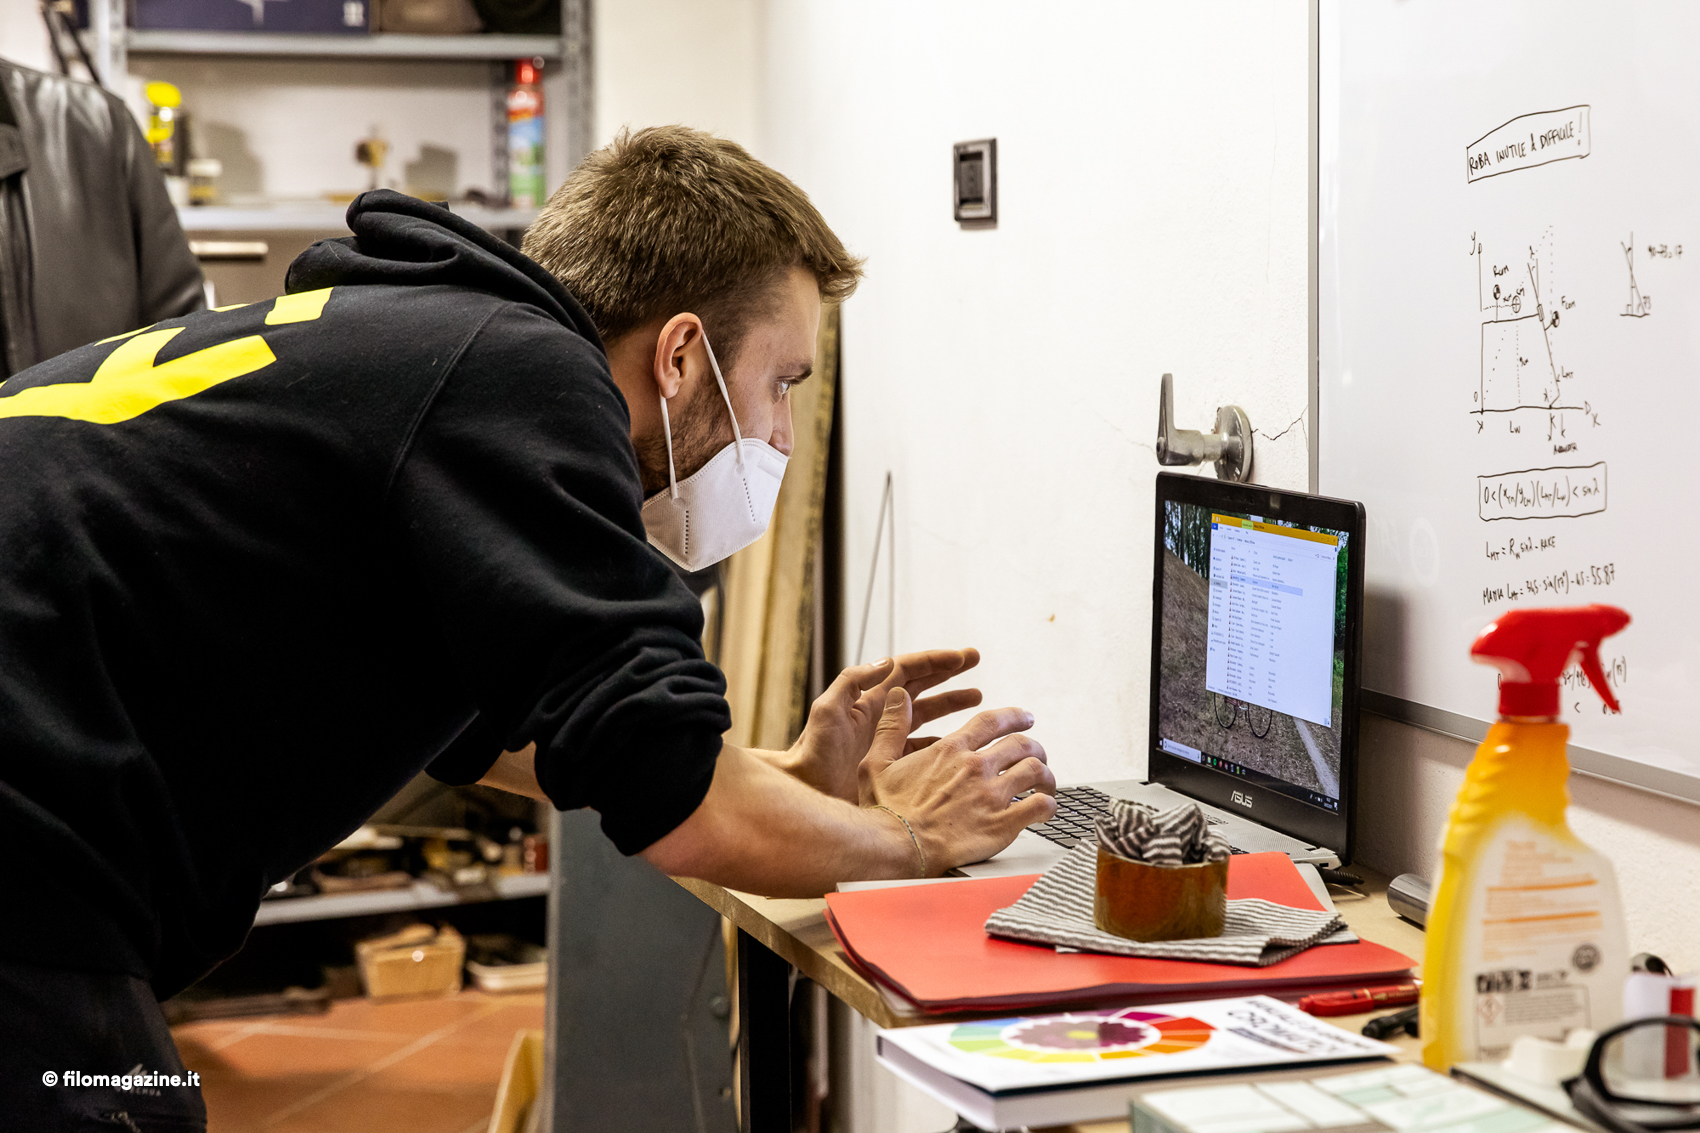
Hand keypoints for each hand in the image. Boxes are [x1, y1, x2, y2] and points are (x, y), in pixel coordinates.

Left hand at [783, 647, 984, 802]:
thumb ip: (853, 681)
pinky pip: (924, 746)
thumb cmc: (812, 750)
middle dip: (948, 672)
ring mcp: (888, 737)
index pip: (908, 670)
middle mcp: (882, 714)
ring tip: (977, 697)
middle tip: (975, 660)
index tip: (961, 658)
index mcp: (870, 698)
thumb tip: (886, 661)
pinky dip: (943, 741)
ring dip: (951, 702)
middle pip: (922, 685)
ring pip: (927, 713)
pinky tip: (960, 740)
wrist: (806, 788)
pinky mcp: (892, 761)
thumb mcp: (828, 709)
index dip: (934, 662)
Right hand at [860, 689, 1056, 874]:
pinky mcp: (1002, 823)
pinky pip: (1040, 806)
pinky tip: (1046, 809)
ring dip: (1045, 775)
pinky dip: (1048, 805)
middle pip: (1021, 744)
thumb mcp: (877, 761)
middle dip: (1035, 746)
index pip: (992, 722)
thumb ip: (892, 726)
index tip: (1026, 717)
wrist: (896, 846)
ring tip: (1045, 782)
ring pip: (1035, 771)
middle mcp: (976, 767)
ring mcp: (992, 795)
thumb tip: (897, 695)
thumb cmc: (885, 810)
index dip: (1014, 715)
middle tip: (1038, 753)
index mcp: (950, 750)